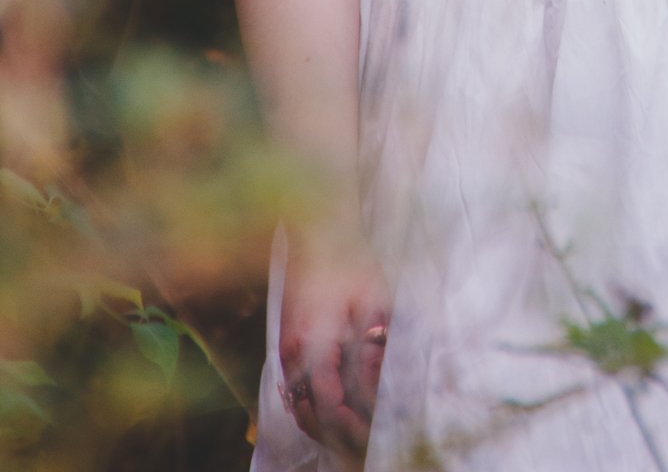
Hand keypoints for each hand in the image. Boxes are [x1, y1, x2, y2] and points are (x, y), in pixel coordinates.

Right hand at [278, 226, 391, 459]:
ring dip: (324, 424)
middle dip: (341, 433)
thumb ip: (373, 348)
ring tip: (355, 430)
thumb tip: (379, 385)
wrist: (317, 230)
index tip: (377, 432)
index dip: (354, 425)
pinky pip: (294, 389)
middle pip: (311, 415)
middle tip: (369, 440)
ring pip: (299, 406)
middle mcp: (293, 354)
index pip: (330, 406)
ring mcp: (286, 349)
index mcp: (314, 345)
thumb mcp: (372, 301)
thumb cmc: (349, 259)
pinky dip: (312, 406)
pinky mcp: (286, 342)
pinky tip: (333, 408)